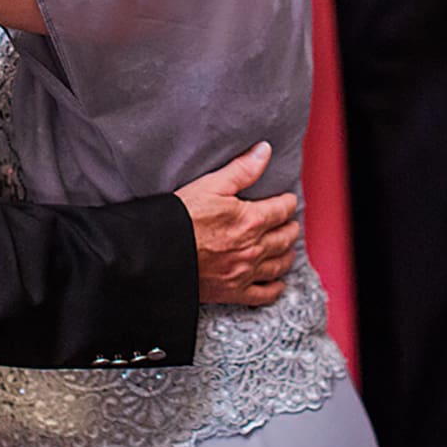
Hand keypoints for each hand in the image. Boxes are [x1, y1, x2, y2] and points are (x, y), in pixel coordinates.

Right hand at [174, 142, 300, 306]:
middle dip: (289, 227)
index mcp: (251, 220)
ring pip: (279, 265)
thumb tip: (264, 152)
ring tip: (286, 248)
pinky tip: (277, 283)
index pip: (283, 209)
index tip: (287, 200)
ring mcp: (244, 272)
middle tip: (288, 223)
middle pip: (285, 238)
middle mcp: (253, 249)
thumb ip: (242, 170)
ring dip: (286, 254)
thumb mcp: (210, 185)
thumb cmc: (180, 218)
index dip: (287, 202)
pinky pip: (264, 294)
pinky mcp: (233, 292)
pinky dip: (275, 288)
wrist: (157, 254)